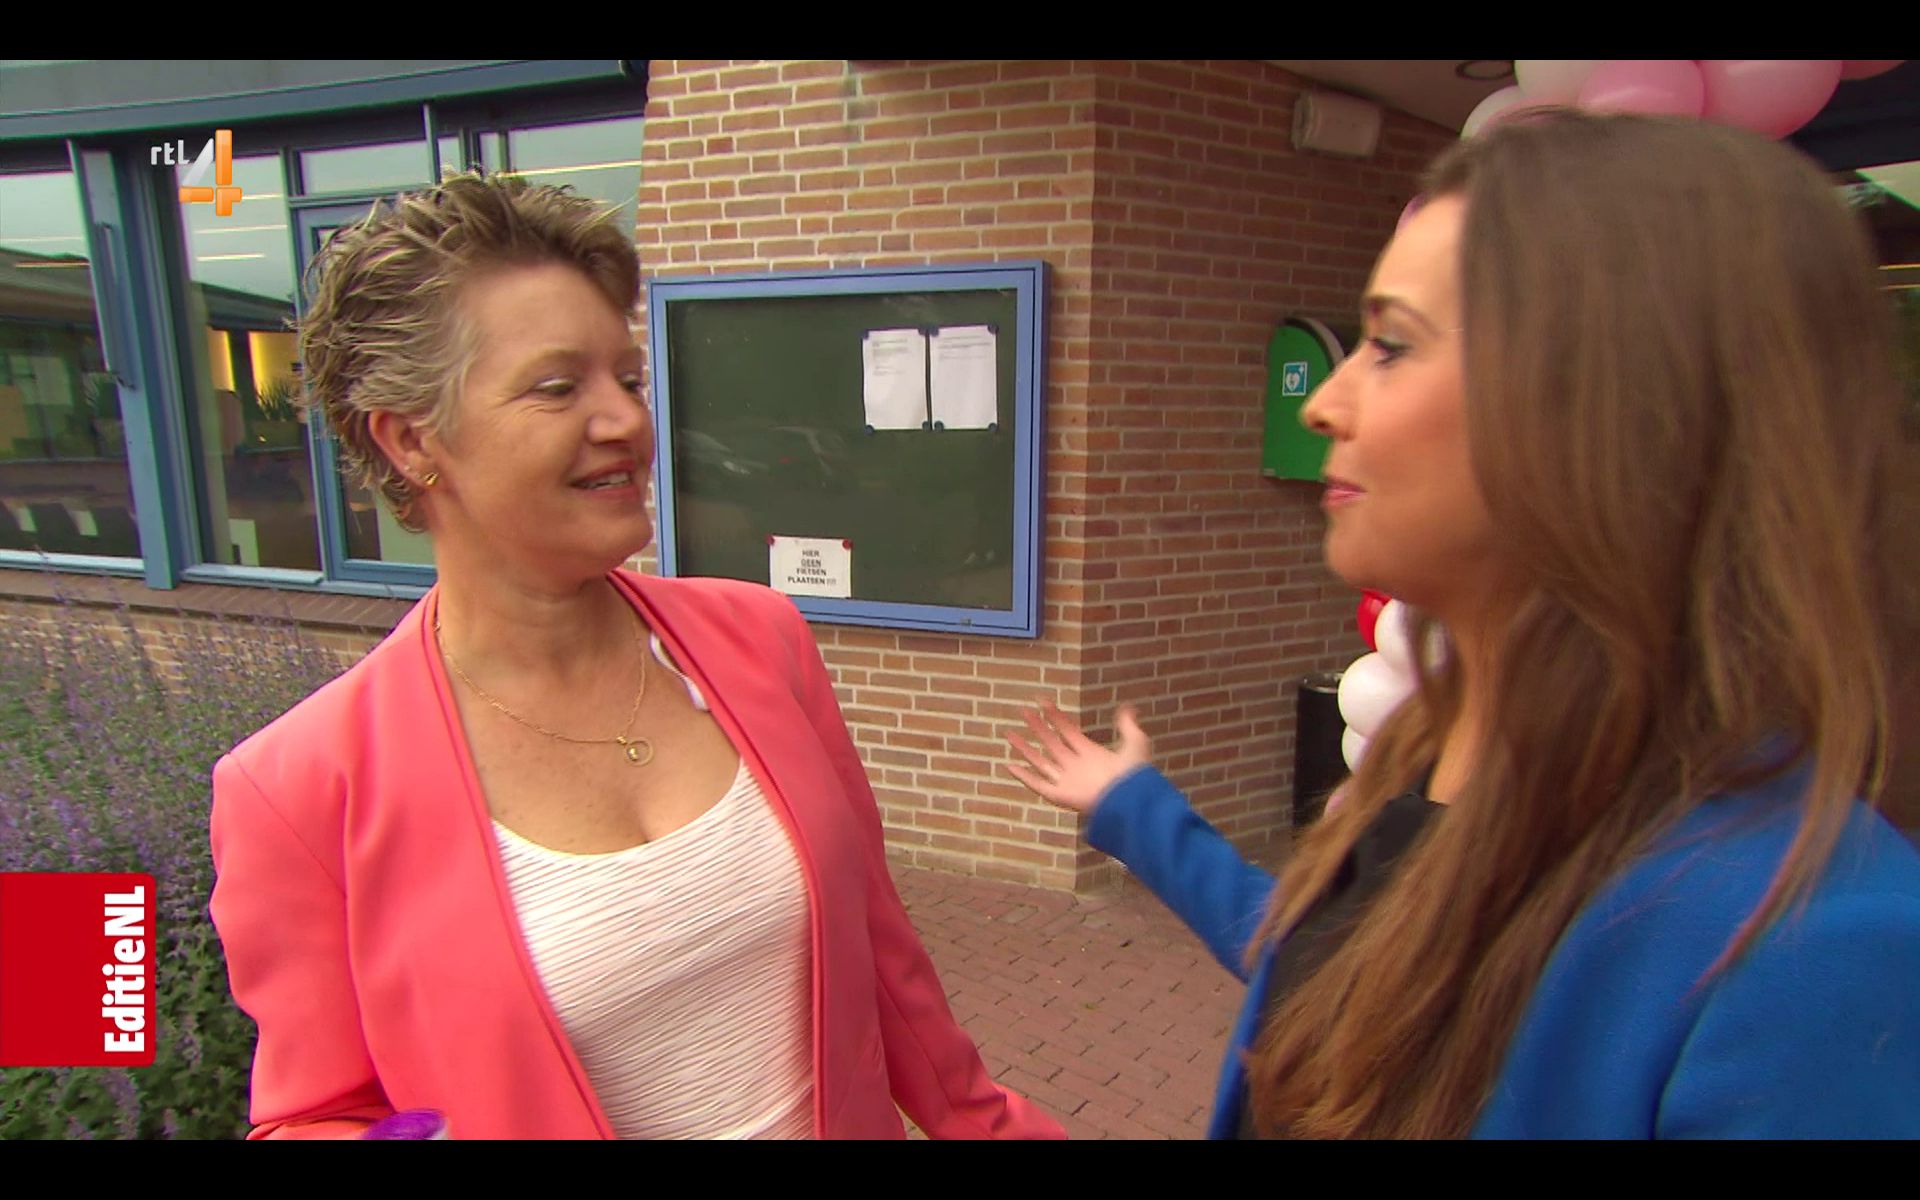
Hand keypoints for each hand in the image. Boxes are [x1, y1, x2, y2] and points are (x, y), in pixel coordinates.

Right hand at [1004, 699, 1152, 814]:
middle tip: (1023, 711)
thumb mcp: (1135, 743)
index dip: (1055, 716)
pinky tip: (1010, 766)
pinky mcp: (1060, 795)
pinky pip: (1038, 785)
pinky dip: (1023, 777)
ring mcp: (1067, 780)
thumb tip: (1128, 706)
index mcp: (1090, 753)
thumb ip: (1128, 725)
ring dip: (1025, 749)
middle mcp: (1076, 765)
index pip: (1067, 730)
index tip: (1042, 702)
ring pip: (1041, 761)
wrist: (1129, 799)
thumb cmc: (1133, 775)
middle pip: (1051, 743)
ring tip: (1009, 734)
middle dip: (1037, 727)